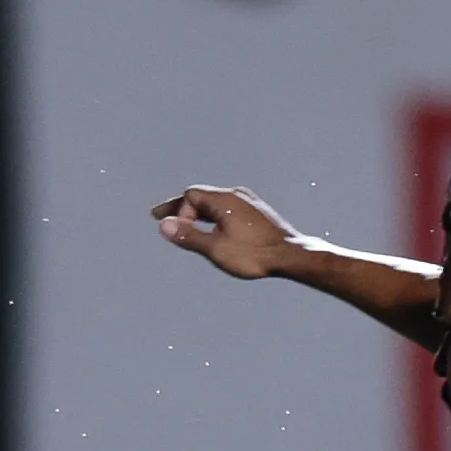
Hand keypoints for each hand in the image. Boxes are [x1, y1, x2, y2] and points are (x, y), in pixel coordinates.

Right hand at [151, 185, 305, 278]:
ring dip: (196, 213)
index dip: (179, 213)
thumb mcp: (215, 248)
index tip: (181, 234)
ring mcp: (248, 203)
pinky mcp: (256, 213)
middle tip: (159, 214)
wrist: (292, 255)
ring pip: (214, 203)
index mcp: (224, 199)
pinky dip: (213, 217)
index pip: (190, 196)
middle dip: (180, 208)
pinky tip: (212, 228)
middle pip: (200, 196)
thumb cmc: (255, 253)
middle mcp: (236, 195)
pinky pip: (227, 210)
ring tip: (184, 223)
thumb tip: (164, 225)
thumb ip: (188, 236)